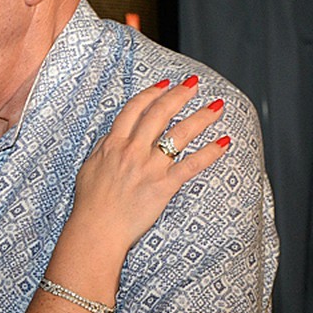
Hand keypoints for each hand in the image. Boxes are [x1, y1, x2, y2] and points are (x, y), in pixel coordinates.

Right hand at [69, 76, 228, 251]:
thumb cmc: (90, 202)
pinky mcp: (164, 185)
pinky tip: (223, 142)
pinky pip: (192, 164)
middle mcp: (133, 150)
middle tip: (194, 85)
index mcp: (113, 144)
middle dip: (180, 95)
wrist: (97, 228)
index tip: (164, 84)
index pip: (134, 109)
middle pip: (160, 114)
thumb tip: (112, 136)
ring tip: (216, 107)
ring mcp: (150, 167)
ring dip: (201, 117)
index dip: (151, 93)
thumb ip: (102, 148)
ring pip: (180, 134)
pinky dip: (210, 152)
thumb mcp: (88, 167)